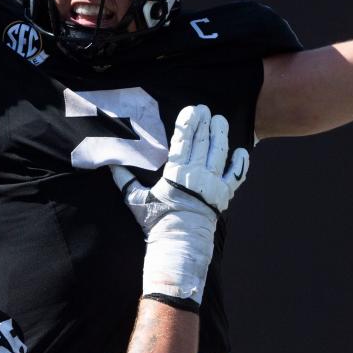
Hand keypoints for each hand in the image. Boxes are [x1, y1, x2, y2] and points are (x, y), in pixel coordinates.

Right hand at [111, 105, 247, 302]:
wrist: (180, 243)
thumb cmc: (157, 222)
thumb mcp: (137, 200)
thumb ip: (125, 181)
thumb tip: (111, 166)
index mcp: (177, 172)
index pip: (183, 141)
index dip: (188, 123)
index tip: (192, 110)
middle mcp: (197, 174)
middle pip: (203, 143)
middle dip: (205, 124)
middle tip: (207, 109)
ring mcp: (213, 184)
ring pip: (220, 153)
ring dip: (221, 135)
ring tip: (220, 121)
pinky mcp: (224, 195)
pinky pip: (236, 176)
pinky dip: (240, 163)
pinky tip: (242, 151)